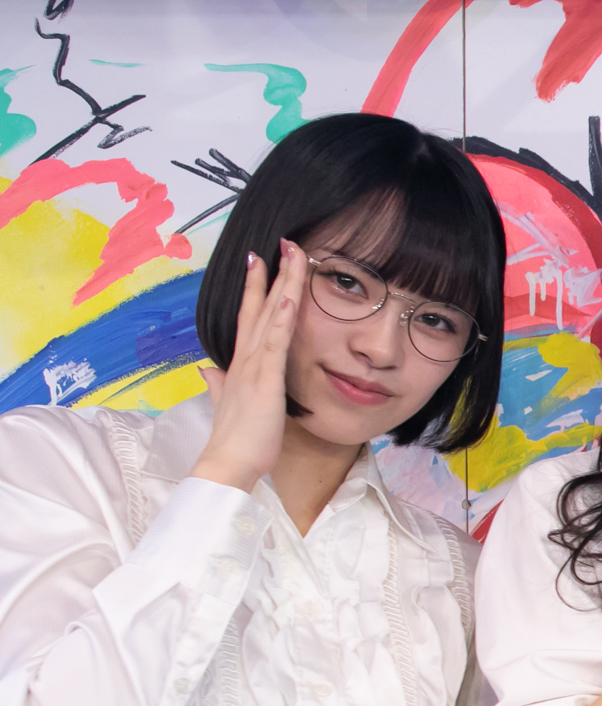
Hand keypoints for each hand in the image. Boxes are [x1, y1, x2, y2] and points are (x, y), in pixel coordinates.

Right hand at [192, 239, 307, 492]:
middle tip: (284, 242)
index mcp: (240, 363)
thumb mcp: (226, 404)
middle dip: (274, 273)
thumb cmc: (235, 439)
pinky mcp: (265, 380)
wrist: (227, 463)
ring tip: (292, 254)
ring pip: (270, 316)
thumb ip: (216, 384)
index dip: (256, 288)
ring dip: (282, 284)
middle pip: (261, 306)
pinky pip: (275, 344)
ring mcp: (254, 366)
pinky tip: (288, 298)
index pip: (250, 316)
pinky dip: (281, 320)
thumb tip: (205, 369)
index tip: (261, 261)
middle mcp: (245, 358)